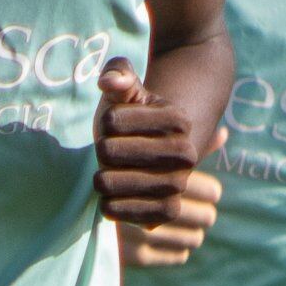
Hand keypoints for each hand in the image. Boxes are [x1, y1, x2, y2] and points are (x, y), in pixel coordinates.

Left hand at [95, 61, 219, 268]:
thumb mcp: (126, 91)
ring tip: (109, 173)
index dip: (105, 123)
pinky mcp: (167, 212)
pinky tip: (110, 198)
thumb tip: (110, 82)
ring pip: (110, 183)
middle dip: (101, 151)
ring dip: (100, 178)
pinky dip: (109, 206)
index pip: (112, 121)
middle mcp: (185, 153)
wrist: (155, 156)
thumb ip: (118, 73)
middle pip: (108, 152)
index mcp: (177, 119)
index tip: (116, 126)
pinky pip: (122, 212)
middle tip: (111, 153)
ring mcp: (178, 184)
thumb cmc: (132, 118)